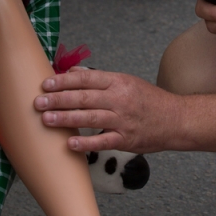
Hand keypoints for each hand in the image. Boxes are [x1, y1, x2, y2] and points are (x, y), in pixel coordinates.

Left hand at [34, 67, 185, 153]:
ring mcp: (123, 120)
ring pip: (90, 118)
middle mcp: (120, 99)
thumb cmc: (149, 100)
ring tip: (46, 119)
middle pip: (84, 98)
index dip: (64, 81)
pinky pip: (103, 142)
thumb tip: (71, 72)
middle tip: (38, 102)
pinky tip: (69, 143)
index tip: (45, 83)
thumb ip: (99, 79)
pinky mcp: (126, 140)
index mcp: (118, 82)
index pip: (86, 79)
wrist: (176, 119)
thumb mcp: (126, 82)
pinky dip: (85, 143)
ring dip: (65, 118)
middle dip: (58, 99)